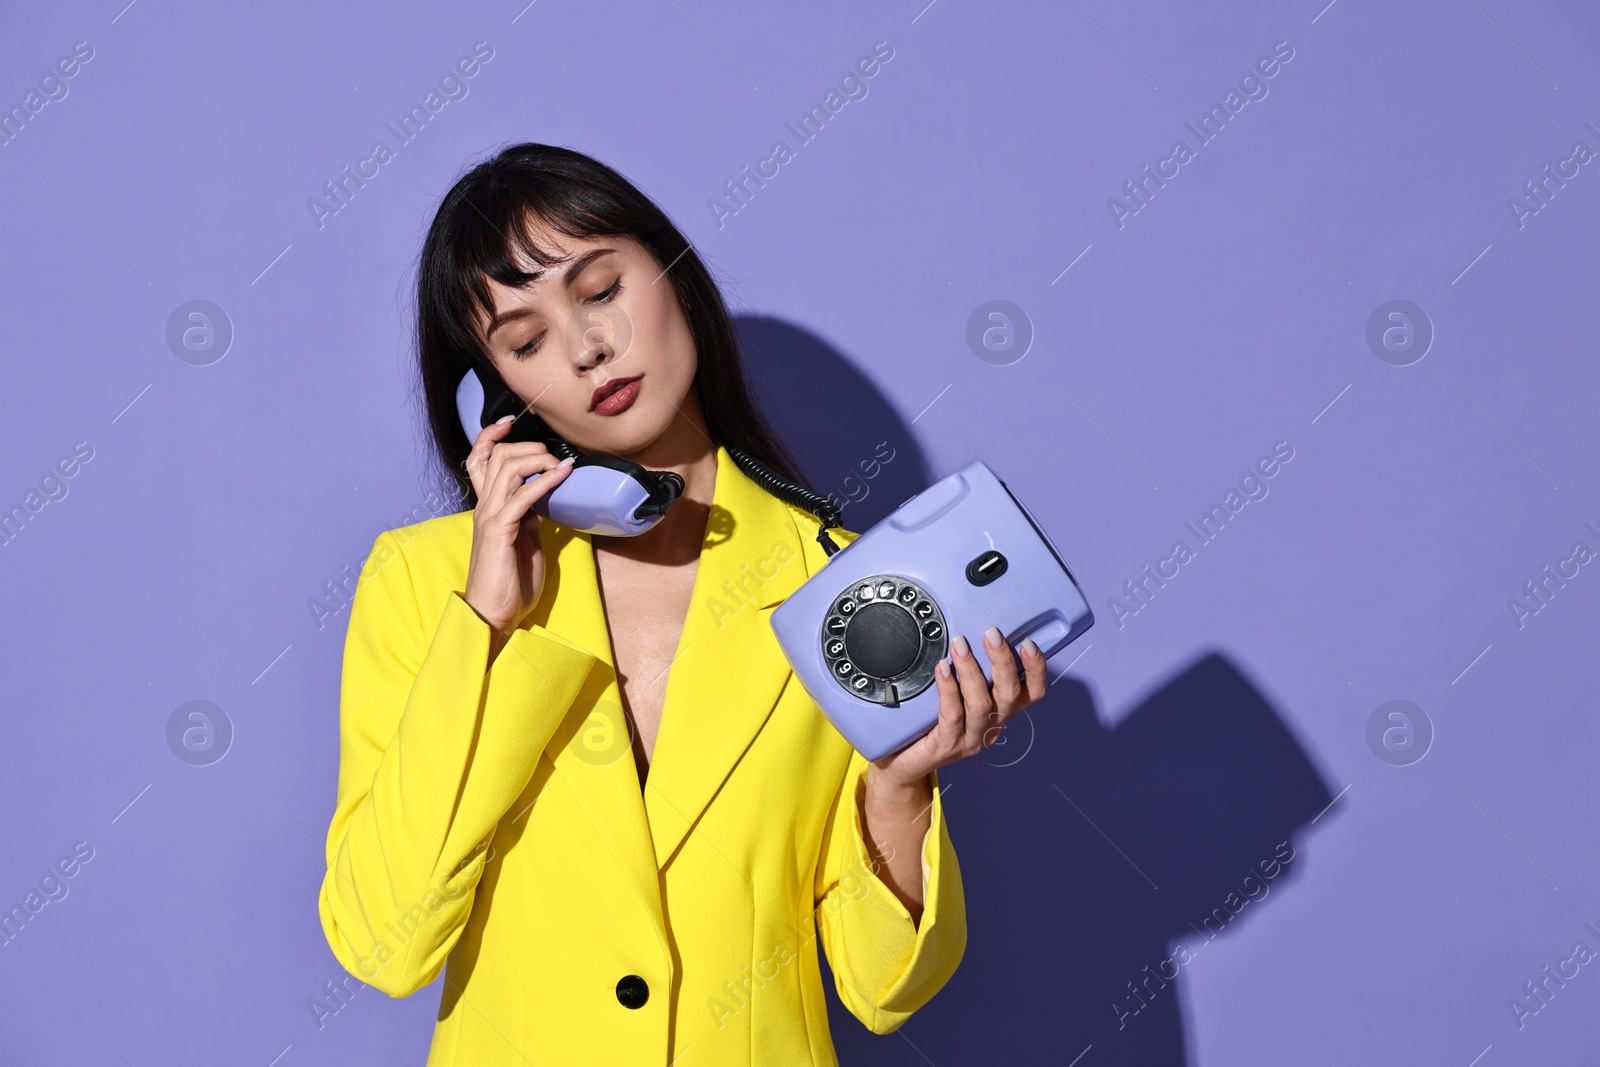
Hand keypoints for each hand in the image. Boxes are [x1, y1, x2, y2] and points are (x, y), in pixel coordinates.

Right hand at [461, 415, 575, 637]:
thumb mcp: (524, 540)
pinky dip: (546, 481)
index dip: (489, 436)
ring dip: (538, 458)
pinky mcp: (499, 530)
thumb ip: (529, 516)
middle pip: (496, 456)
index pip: (479, 460)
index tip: (508, 422)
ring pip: (507, 468)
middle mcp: (484, 506)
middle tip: (551, 453)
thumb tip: (545, 499)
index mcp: (487, 507)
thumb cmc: (510, 581)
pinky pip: (523, 496)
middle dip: (526, 445)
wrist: (494, 614)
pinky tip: (563, 474)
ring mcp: (489, 516)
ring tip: (559, 463)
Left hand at [872, 627, 1047, 789]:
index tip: (1028, 643)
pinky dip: (949, 689)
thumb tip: (968, 632)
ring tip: (960, 645)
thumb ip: (967, 672)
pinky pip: (952, 715)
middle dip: (1003, 661)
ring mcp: (970, 739)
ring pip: (982, 705)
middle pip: (1009, 695)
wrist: (903, 763)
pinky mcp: (947, 746)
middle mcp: (990, 727)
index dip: (1035, 670)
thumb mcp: (955, 694)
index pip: (1031, 694)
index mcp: (998, 713)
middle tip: (991, 634)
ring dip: (972, 671)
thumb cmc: (928, 723)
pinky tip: (942, 669)